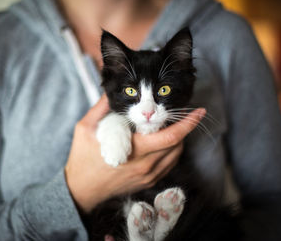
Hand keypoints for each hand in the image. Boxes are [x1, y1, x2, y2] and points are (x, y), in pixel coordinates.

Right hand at [64, 95, 205, 212]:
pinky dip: (171, 150)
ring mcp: (148, 176)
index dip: (187, 123)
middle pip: (177, 144)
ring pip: (175, 154)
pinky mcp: (148, 181)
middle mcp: (146, 165)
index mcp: (134, 150)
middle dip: (185, 127)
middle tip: (183, 112)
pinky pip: (168, 164)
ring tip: (171, 124)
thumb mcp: (85, 128)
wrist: (81, 190)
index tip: (198, 111)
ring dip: (178, 138)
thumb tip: (112, 89)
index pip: (170, 136)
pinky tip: (164, 141)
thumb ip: (101, 107)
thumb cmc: (83, 158)